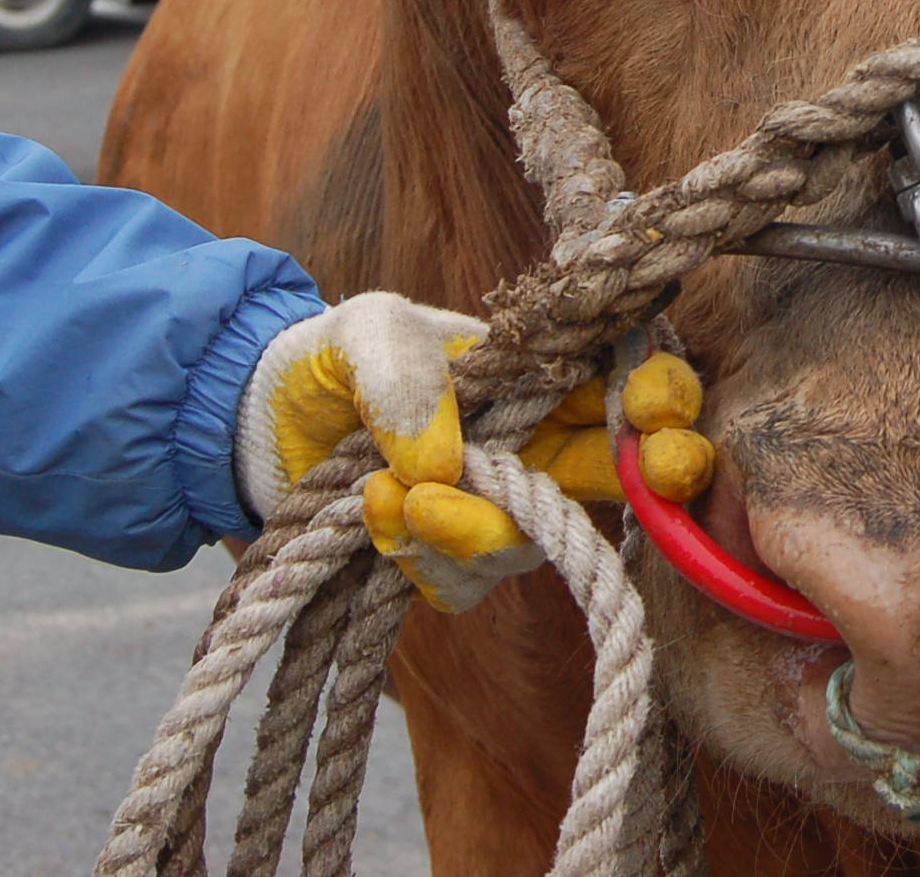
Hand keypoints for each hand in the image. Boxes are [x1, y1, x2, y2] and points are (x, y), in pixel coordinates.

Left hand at [236, 292, 715, 611]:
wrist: (258, 425)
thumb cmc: (330, 359)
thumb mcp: (364, 334)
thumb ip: (407, 376)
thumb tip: (448, 463)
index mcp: (536, 375)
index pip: (624, 383)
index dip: (661, 396)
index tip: (655, 405)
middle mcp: (535, 445)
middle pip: (621, 473)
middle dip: (658, 475)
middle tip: (662, 471)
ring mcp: (496, 509)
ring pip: (531, 541)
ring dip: (470, 526)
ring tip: (390, 491)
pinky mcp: (448, 561)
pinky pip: (465, 584)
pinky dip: (418, 555)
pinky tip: (373, 511)